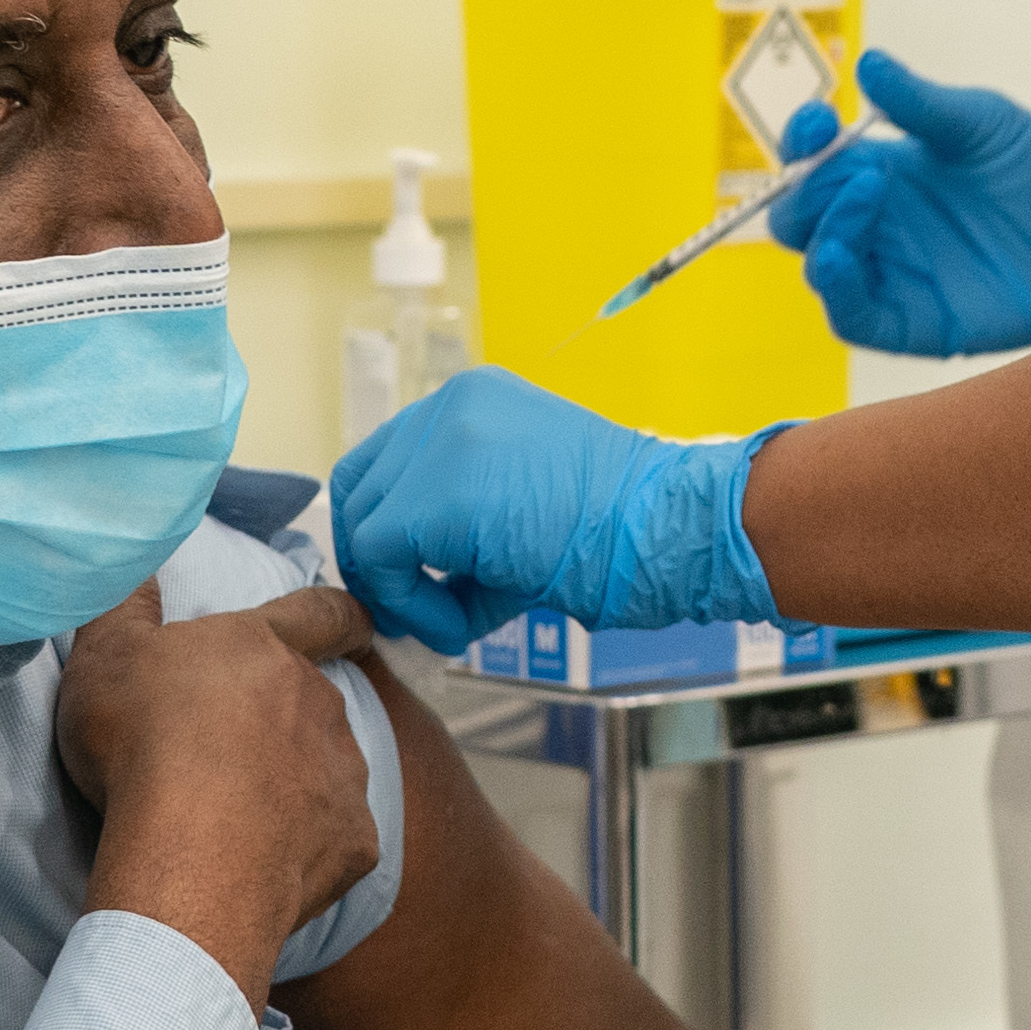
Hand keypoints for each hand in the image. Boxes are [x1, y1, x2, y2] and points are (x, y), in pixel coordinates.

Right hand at [52, 579, 380, 1006]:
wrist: (188, 858)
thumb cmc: (143, 745)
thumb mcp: (105, 658)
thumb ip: (124, 604)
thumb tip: (140, 570)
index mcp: (264, 650)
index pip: (321, 612)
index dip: (338, 614)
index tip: (356, 621)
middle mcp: (319, 703)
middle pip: (312, 702)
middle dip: (279, 722)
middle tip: (224, 758)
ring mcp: (345, 773)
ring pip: (327, 769)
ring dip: (293, 784)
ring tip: (234, 820)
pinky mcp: (356, 841)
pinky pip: (335, 838)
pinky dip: (306, 848)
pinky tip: (261, 866)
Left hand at [324, 368, 780, 652]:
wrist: (671, 526)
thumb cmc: (623, 531)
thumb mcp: (527, 506)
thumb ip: (459, 526)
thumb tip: (402, 587)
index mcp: (473, 402)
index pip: (386, 461)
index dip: (385, 531)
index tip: (414, 582)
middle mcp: (449, 406)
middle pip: (359, 487)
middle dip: (379, 562)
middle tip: (414, 612)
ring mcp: (440, 443)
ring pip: (364, 526)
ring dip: (400, 591)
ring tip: (453, 624)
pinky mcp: (436, 494)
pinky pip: (380, 561)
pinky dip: (412, 607)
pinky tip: (462, 627)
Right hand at [767, 51, 1030, 359]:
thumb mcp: (980, 124)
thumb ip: (922, 104)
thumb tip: (869, 64)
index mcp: (879, 172)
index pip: (813, 161)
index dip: (802, 141)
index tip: (818, 120)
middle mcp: (875, 225)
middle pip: (801, 216)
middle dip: (805, 188)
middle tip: (847, 165)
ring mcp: (891, 274)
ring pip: (821, 264)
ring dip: (823, 229)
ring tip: (866, 192)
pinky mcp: (912, 322)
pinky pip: (853, 317)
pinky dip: (835, 290)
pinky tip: (840, 257)